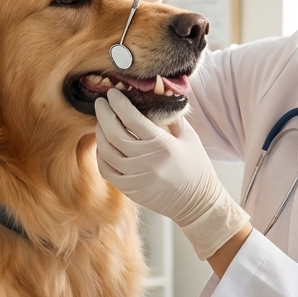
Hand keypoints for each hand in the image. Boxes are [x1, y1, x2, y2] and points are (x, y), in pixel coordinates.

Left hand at [95, 90, 249, 259]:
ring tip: (101, 123)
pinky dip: (101, 156)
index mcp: (163, 145)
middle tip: (100, 103)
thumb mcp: (189, 138)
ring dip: (100, 134)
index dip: (119, 103)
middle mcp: (147, 161)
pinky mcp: (130, 190)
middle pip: (115, 133)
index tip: (112, 93)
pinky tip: (103, 146)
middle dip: (104, 114)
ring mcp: (136, 177)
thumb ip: (170, 118)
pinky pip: (107, 170)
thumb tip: (153, 100)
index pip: (132, 119)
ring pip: (107, 151)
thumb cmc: (196, 167)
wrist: (197, 203)